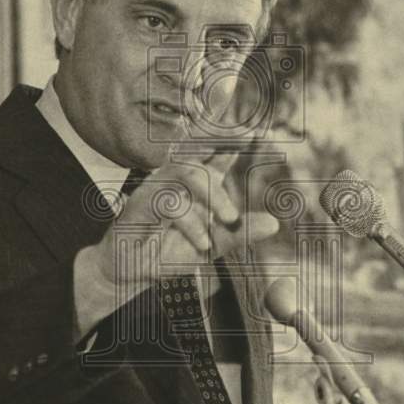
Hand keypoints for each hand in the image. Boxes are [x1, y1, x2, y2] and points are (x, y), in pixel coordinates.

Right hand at [74, 147, 278, 337]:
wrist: (129, 273)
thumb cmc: (167, 252)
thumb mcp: (212, 245)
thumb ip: (239, 234)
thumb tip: (274, 223)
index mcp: (194, 183)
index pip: (215, 150)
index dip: (235, 135)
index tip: (260, 130)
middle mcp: (174, 178)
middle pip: (201, 149)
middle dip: (225, 149)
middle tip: (241, 184)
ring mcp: (155, 188)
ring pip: (188, 172)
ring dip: (213, 195)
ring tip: (229, 221)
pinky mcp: (139, 205)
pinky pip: (169, 203)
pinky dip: (191, 223)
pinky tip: (203, 243)